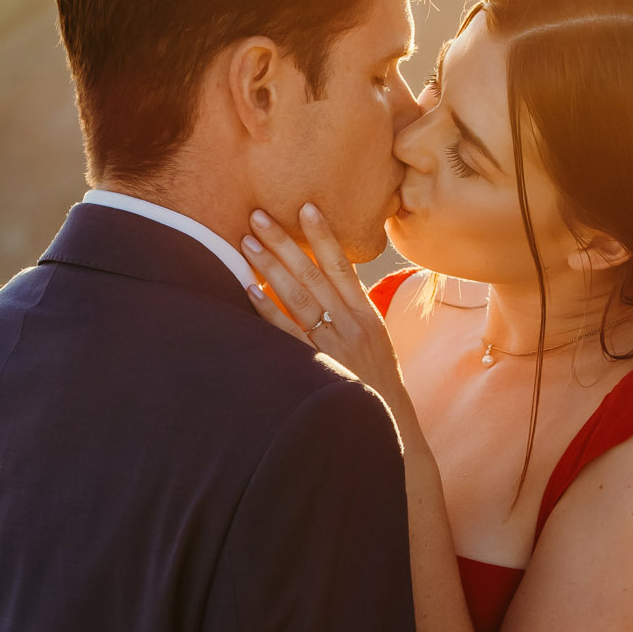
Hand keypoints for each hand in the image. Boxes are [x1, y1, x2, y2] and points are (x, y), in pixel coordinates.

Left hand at [241, 205, 407, 411]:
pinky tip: (249, 289)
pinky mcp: (315, 365)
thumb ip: (354, 308)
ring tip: (246, 242)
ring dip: (270, 267)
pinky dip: (267, 309)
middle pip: (313, 274)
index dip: (324, 234)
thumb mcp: (376, 339)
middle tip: (258, 215)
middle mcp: (349, 324)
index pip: (343, 265)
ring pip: (297, 297)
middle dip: (284, 242)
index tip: (306, 207)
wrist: (386, 425)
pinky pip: (286, 333)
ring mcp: (331, 345)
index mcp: (366, 314)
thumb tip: (335, 278)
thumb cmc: (377, 381)